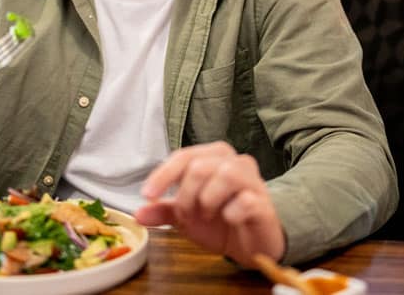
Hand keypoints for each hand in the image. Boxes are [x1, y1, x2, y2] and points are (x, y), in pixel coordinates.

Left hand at [134, 141, 284, 267]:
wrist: (250, 246)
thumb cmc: (219, 223)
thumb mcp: (186, 218)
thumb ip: (164, 211)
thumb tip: (138, 213)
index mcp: (213, 158)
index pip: (184, 156)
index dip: (163, 175)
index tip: (147, 195)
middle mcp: (235, 162)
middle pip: (201, 166)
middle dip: (186, 195)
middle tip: (186, 215)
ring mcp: (253, 181)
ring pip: (227, 174)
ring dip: (208, 200)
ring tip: (207, 215)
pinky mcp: (264, 203)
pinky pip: (246, 201)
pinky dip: (231, 213)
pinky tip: (229, 220)